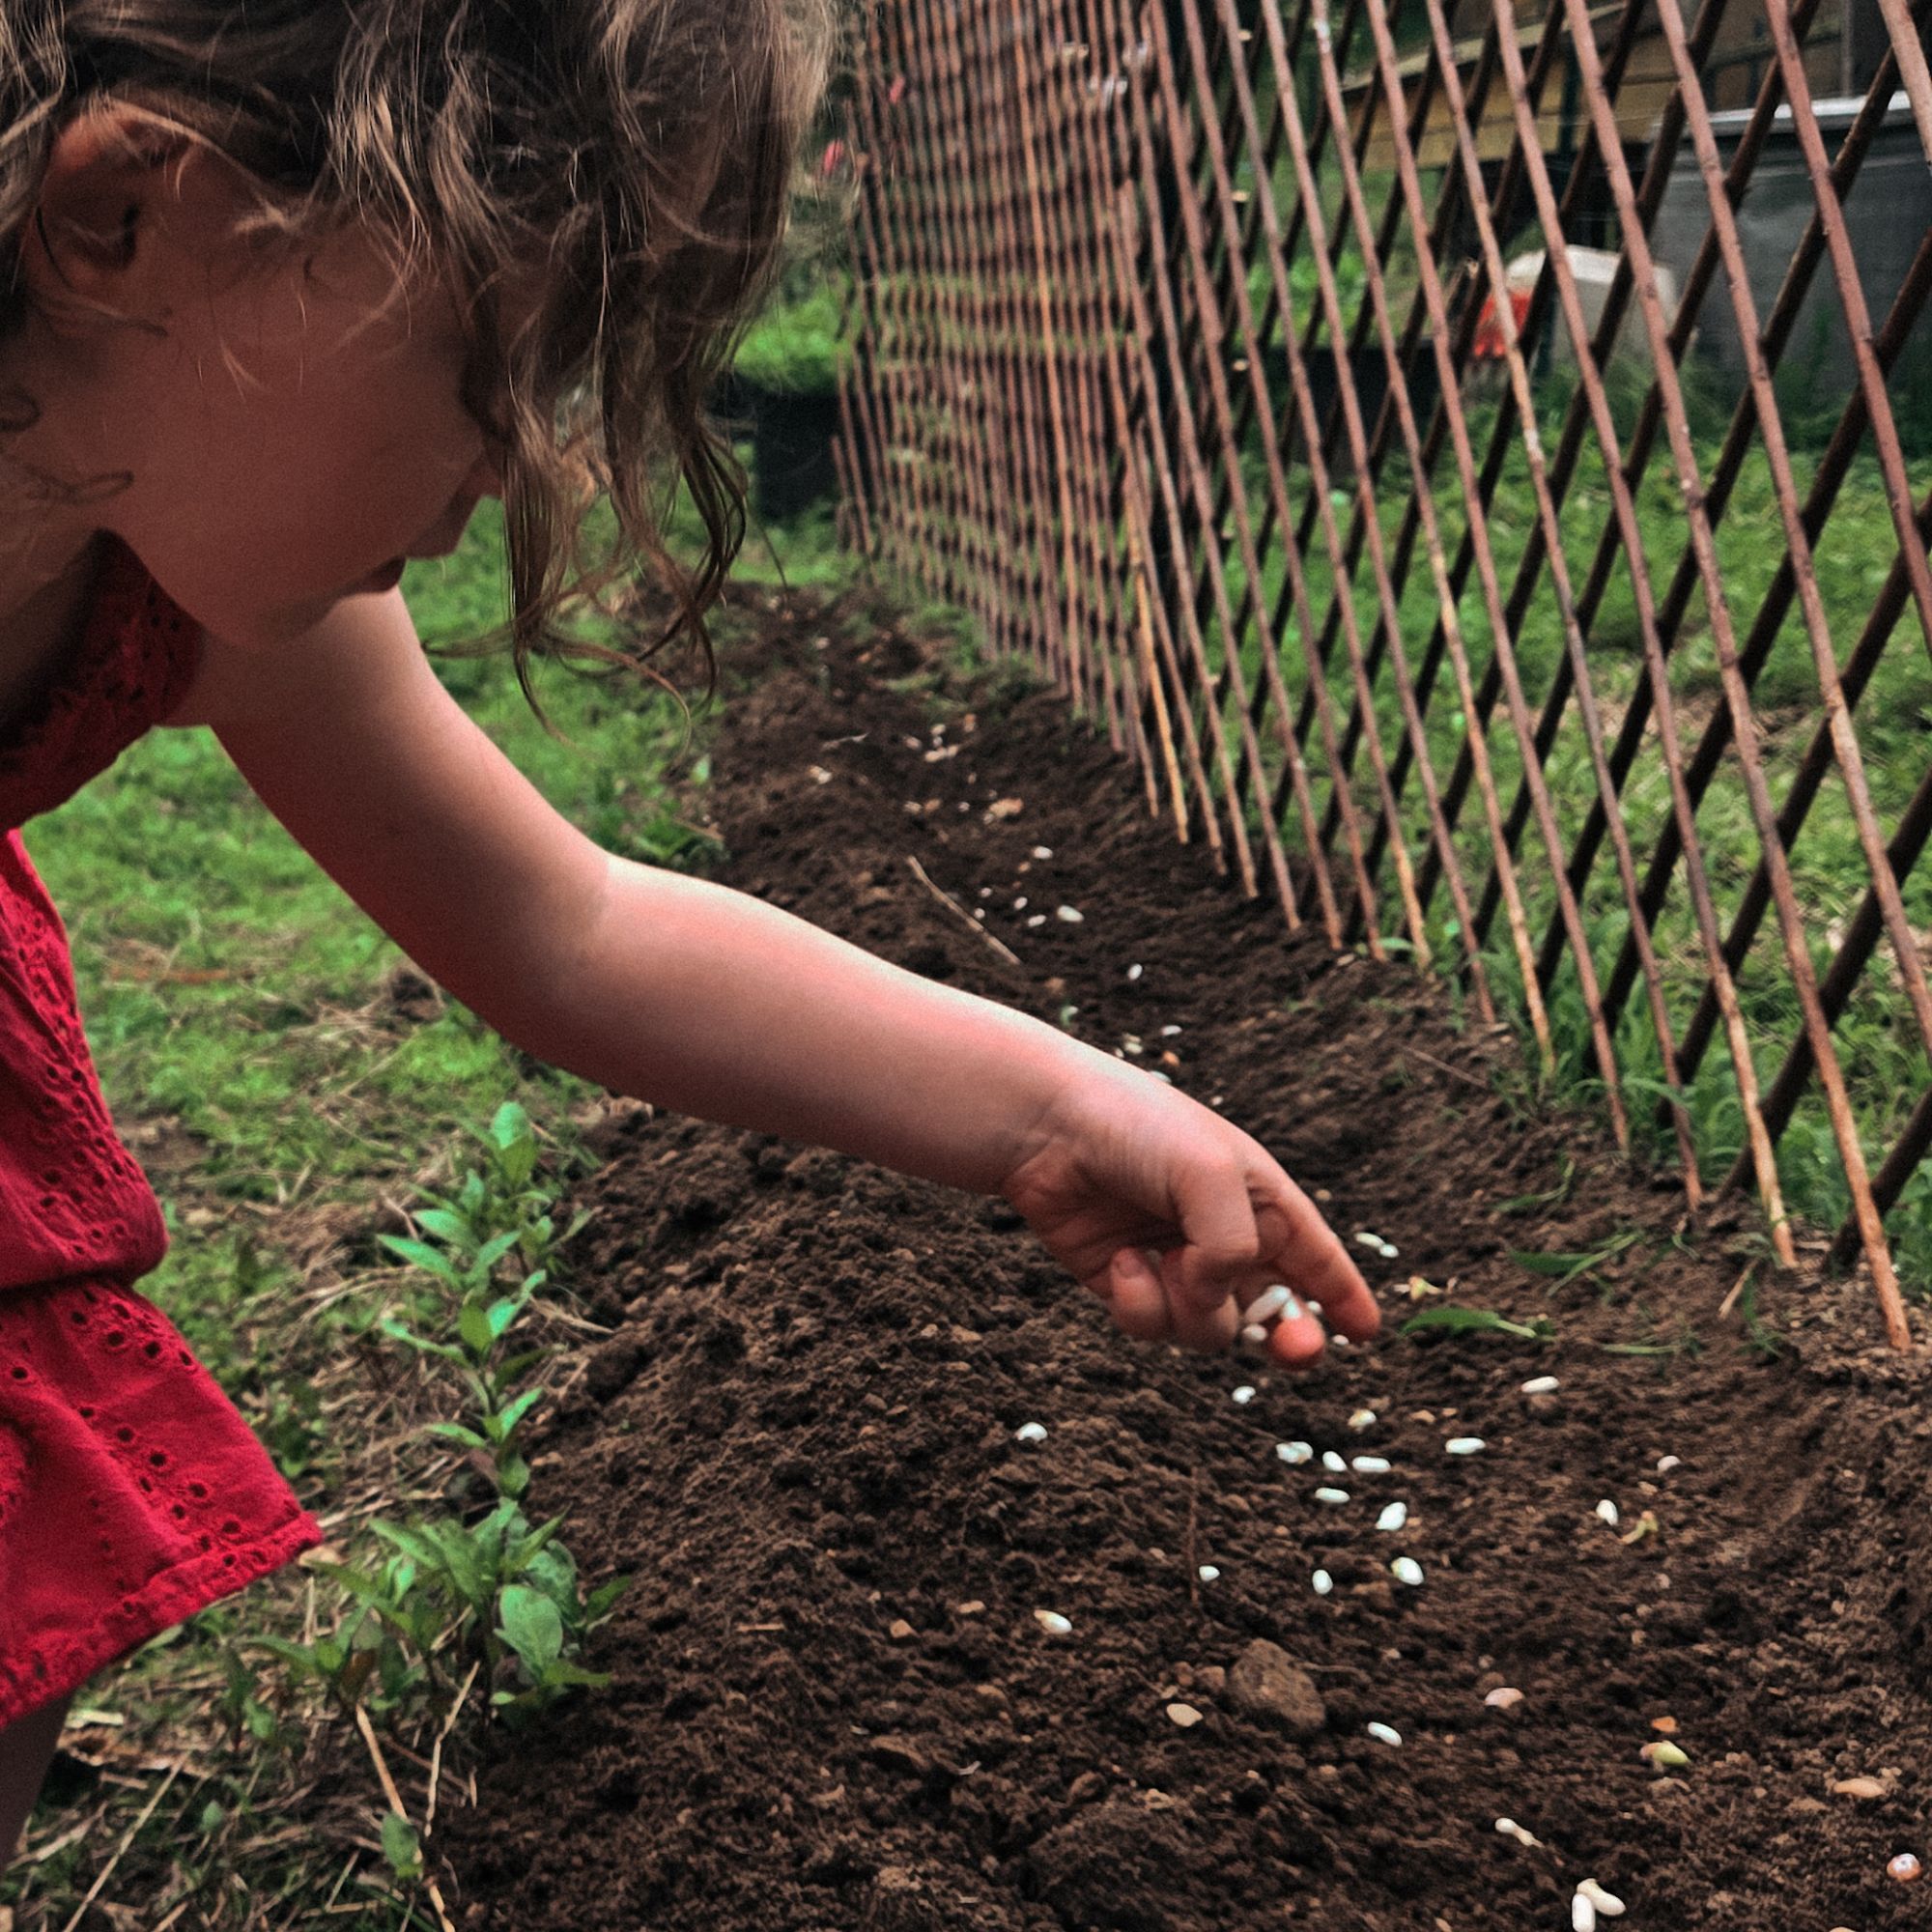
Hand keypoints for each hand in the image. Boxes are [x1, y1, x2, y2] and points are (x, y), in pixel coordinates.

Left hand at [997, 1058, 1379, 1364]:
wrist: (1044, 1125)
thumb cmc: (1137, 1129)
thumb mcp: (1211, 1173)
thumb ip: (1234, 1245)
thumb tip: (1217, 1297)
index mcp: (1259, 1200)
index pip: (1315, 1257)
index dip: (1343, 1295)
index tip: (1367, 1333)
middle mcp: (1222, 1237)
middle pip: (1273, 1312)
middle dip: (1288, 1337)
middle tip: (1295, 1350)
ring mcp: (1174, 1266)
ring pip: (1212, 1331)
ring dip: (1190, 1306)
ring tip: (1162, 1259)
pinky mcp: (1126, 1285)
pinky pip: (1154, 1326)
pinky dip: (1140, 1304)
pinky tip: (1121, 1262)